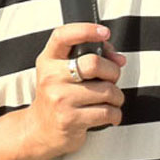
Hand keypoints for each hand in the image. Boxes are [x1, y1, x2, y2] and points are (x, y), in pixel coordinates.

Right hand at [21, 24, 125, 157]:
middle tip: (112, 79)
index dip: (86, 29)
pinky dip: (115, 114)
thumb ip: (90, 57)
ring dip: (117, 97)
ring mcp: (59, 99)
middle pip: (94, 63)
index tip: (105, 32)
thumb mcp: (64, 72)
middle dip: (113, 71)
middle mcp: (51, 77)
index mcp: (48, 60)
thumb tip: (119, 59)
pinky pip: (107, 112)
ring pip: (107, 90)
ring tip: (110, 100)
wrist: (40, 130)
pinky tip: (109, 115)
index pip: (63, 35)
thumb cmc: (59, 96)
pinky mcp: (70, 119)